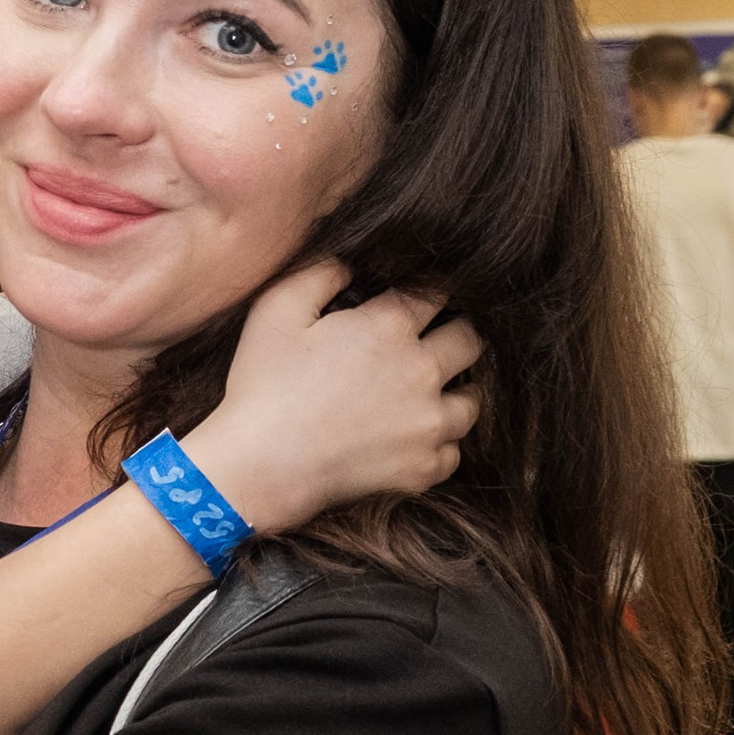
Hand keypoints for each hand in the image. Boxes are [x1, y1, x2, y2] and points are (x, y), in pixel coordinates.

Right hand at [189, 270, 479, 535]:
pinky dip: (439, 445)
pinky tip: (416, 438)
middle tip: (434, 341)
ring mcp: (428, 424)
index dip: (428, 292)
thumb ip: (322, 272)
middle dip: (456, 333)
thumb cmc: (262, 385)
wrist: (260, 466)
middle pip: (471, 340)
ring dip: (457, 392)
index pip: (436, 293)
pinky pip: (453, 453)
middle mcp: (422, 371)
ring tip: (433, 393)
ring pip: (473, 401)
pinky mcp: (422, 469)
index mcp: (391, 326)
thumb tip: (352, 265)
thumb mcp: (278, 307)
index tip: (417, 300)